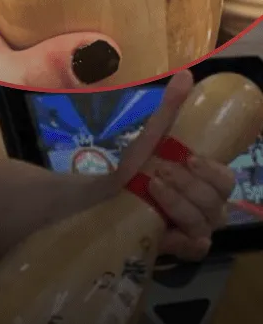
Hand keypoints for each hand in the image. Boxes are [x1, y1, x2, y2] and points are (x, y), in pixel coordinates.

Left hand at [111, 70, 236, 259]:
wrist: (96, 199)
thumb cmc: (132, 170)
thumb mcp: (149, 139)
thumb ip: (169, 110)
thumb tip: (186, 74)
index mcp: (204, 183)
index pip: (227, 180)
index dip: (212, 171)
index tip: (187, 158)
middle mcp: (204, 208)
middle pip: (218, 202)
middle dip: (190, 185)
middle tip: (158, 173)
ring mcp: (190, 230)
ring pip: (206, 223)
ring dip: (181, 203)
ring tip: (152, 187)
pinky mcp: (174, 249)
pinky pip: (195, 248)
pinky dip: (182, 235)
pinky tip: (164, 224)